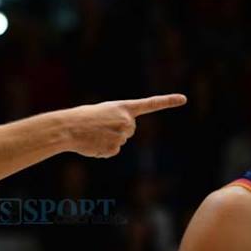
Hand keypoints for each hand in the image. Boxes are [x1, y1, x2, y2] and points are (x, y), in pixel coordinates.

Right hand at [66, 94, 185, 157]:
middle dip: (117, 131)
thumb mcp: (100, 112)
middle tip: (98, 127)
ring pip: (120, 142)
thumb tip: (118, 141)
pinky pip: (111, 152)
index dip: (167, 101)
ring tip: (92, 135)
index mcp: (123, 107)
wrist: (67, 128)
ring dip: (107, 141)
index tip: (183, 99)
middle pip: (129, 130)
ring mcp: (122, 135)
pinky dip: (102, 150)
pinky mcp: (115, 148)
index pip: (150, 104)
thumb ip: (115, 121)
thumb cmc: (79, 118)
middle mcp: (127, 120)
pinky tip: (92, 144)